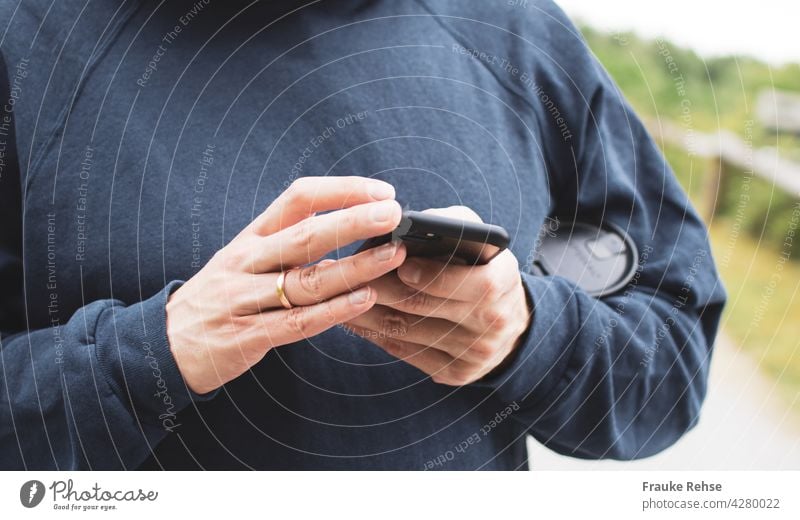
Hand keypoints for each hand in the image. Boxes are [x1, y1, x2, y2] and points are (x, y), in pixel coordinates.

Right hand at [166, 177, 406, 393]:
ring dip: (355, 267)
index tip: (382, 192)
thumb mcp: (246, 257)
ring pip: (308, 280)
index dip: (342, 191)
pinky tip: (364, 299)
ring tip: (392, 256)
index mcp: (252, 236)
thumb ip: (291, 243)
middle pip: (306, 235)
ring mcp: (247, 299)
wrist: (166, 343)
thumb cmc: (222, 295)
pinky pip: (298, 321)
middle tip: (393, 214)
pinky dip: (335, 311)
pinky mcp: (249, 335)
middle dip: (353, 222)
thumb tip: (353, 225)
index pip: (299, 198)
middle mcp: (249, 261)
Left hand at [345, 206, 531, 385]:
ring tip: (339, 293)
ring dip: (366, 312)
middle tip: (348, 273)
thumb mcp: (478, 239)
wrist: (507, 322)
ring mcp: (473, 353)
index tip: (398, 263)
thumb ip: (450, 225)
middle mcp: (492, 322)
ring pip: (407, 331)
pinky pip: (405, 353)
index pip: (464, 281)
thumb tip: (404, 226)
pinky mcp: (454, 372)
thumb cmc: (481, 267)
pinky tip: (353, 317)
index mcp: (503, 282)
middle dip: (381, 288)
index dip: (429, 274)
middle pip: (424, 306)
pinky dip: (374, 334)